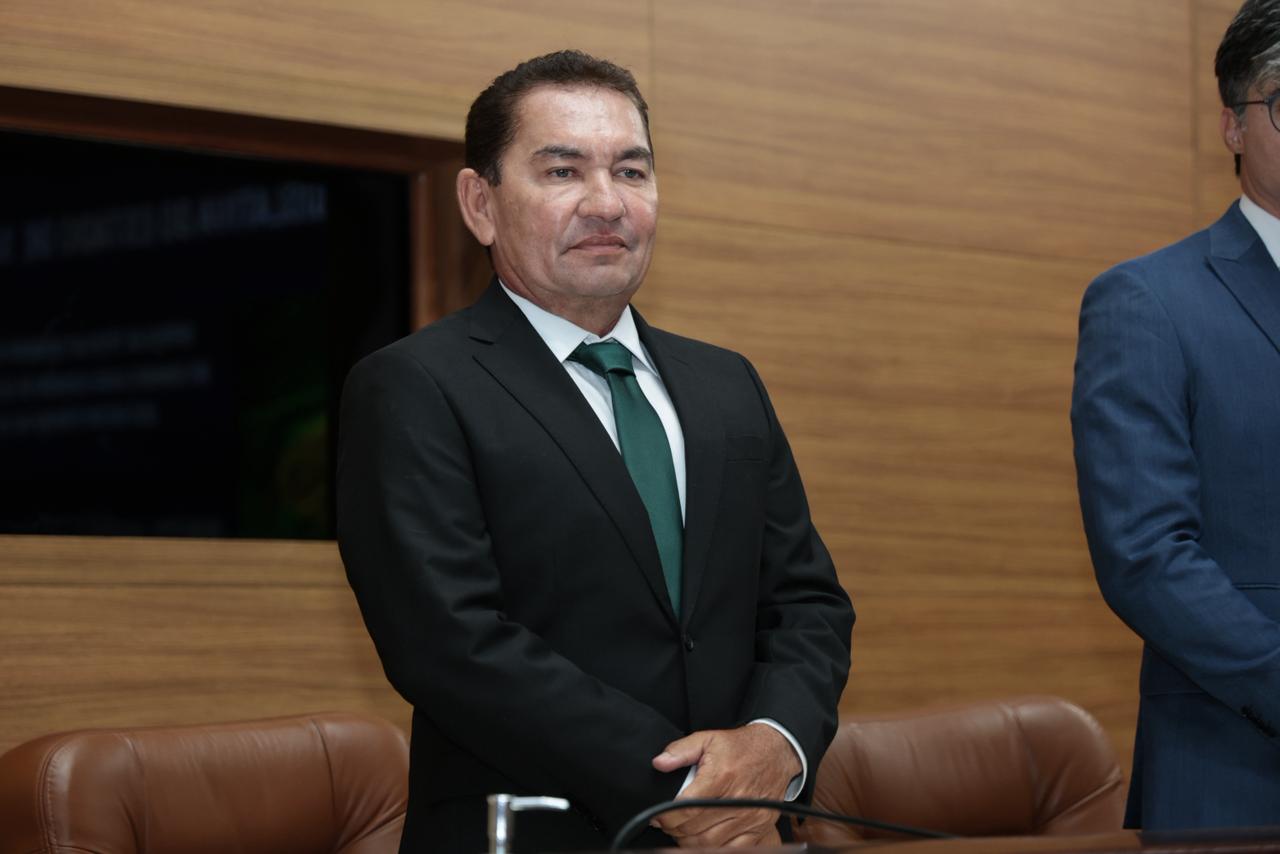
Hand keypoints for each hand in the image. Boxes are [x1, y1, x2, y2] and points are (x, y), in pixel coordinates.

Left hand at [651, 723, 799, 847]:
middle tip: (668, 823)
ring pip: (710, 843)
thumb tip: (659, 763)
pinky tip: (705, 838)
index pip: (686, 808)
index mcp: (721, 777)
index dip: (666, 817)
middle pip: (695, 829)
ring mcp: (750, 817)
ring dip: (690, 841)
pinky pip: (732, 849)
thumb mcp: (708, 739)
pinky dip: (714, 848)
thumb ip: (681, 750)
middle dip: (675, 829)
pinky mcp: (759, 828)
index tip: (657, 817)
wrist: (777, 752)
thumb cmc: (741, 747)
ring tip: (683, 830)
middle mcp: (736, 800)